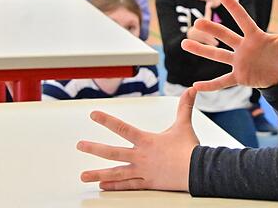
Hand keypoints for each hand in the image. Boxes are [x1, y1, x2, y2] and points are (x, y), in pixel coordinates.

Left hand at [78, 87, 198, 190]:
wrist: (196, 170)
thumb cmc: (189, 149)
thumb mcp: (184, 125)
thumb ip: (185, 107)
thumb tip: (191, 90)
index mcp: (146, 140)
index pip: (122, 128)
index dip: (106, 120)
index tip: (93, 115)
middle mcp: (140, 156)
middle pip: (113, 152)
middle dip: (94, 148)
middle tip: (80, 145)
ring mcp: (142, 171)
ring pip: (116, 172)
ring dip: (98, 174)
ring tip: (83, 176)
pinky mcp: (147, 182)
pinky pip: (128, 185)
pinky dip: (115, 186)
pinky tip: (104, 186)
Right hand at [182, 0, 277, 89]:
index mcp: (255, 36)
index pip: (243, 19)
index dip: (234, 8)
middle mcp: (243, 47)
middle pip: (225, 35)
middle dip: (212, 29)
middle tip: (197, 22)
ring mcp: (239, 62)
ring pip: (217, 55)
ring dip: (201, 50)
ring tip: (184, 43)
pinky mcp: (240, 76)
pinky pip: (222, 81)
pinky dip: (209, 85)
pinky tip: (195, 87)